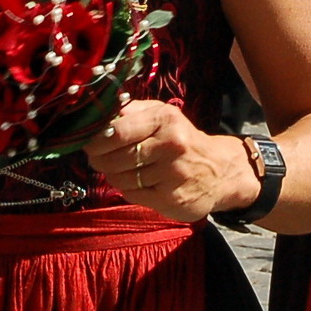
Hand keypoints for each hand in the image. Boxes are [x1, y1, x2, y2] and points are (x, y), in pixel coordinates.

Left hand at [83, 99, 256, 223]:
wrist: (219, 170)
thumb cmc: (180, 139)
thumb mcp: (161, 115)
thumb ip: (130, 112)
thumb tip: (95, 116)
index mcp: (165, 119)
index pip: (116, 131)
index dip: (96, 141)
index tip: (91, 144)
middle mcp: (172, 144)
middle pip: (114, 158)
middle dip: (101, 160)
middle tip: (102, 159)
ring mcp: (173, 173)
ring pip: (120, 179)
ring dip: (116, 176)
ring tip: (127, 170)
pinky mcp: (172, 198)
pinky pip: (132, 195)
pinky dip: (129, 190)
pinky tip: (141, 183)